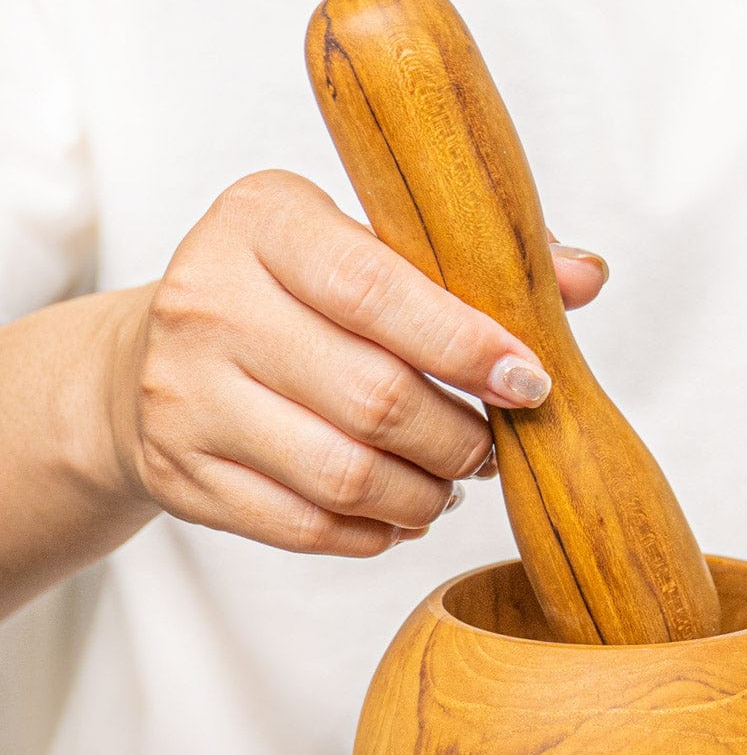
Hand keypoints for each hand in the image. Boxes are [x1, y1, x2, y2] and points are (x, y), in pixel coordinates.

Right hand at [104, 169, 606, 553]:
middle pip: (374, 399)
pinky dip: (376, 532)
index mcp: (264, 222)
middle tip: (493, 448)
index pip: (378, 292)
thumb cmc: (288, 296)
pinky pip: (308, 528)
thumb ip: (471, 259)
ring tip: (450, 481)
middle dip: (461, 439)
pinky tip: (400, 512)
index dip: (468, 347)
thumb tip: (587, 276)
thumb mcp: (362, 244)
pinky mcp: (182, 474)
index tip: (530, 383)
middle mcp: (209, 302)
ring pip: (346, 475)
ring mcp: (184, 395)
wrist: (151, 354)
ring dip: (426, 494)